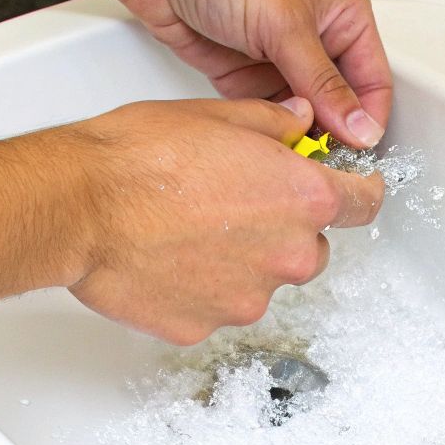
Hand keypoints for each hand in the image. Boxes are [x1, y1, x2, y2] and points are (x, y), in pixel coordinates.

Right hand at [53, 96, 384, 344]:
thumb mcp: (219, 117)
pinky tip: (166, 258)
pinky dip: (199, 288)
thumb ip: (273, 125)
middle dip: (282, 230)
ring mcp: (247, 299)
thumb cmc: (140, 157)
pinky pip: (214, 307)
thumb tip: (296, 123)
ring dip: (239, 261)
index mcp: (302, 199)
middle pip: (308, 249)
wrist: (80, 206)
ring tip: (187, 229)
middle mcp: (286, 256)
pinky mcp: (203, 327)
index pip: (364, 203)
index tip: (350, 190)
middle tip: (233, 203)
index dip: (356, 192)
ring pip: (260, 281)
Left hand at [119, 0, 392, 149]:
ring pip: (303, 114)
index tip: (358, 152)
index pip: (374, 80)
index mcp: (344, 16)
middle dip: (333, 132)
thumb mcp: (287, 27)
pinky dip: (266, 129)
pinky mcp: (245, 76)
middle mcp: (316, 39)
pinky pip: (267, 114)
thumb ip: (325, 84)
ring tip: (292, 154)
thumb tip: (361, 127)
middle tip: (324, 161)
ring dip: (298, 134)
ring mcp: (280, 59)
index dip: (369, 118)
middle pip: (340, 103)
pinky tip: (264, 140)